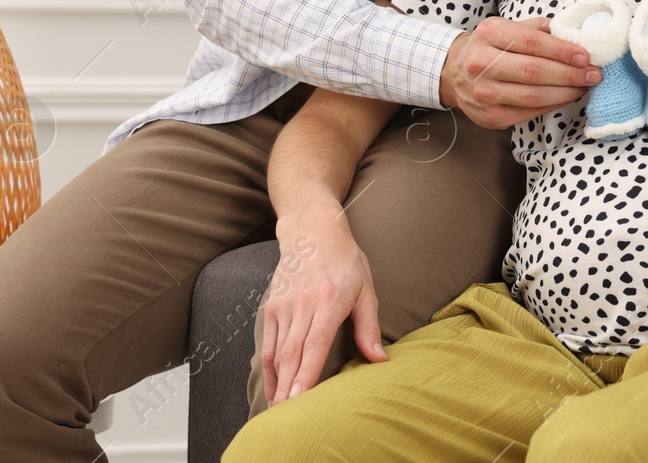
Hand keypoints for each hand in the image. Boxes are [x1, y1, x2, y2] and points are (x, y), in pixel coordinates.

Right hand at [261, 213, 386, 406]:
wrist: (312, 231)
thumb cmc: (345, 260)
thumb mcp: (366, 288)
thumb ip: (370, 326)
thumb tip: (380, 359)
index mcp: (329, 300)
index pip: (315, 343)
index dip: (307, 372)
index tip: (300, 397)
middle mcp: (302, 304)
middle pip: (292, 353)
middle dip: (289, 387)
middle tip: (288, 415)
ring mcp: (283, 306)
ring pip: (276, 351)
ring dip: (277, 382)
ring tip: (279, 409)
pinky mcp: (271, 307)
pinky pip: (267, 343)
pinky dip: (267, 368)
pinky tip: (272, 387)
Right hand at [440, 15, 601, 127]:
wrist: (453, 72)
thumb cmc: (488, 47)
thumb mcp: (506, 27)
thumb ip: (537, 29)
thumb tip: (574, 34)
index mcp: (489, 34)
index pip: (532, 43)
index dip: (562, 50)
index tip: (585, 56)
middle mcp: (481, 63)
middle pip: (534, 71)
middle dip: (570, 74)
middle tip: (594, 74)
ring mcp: (484, 92)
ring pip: (533, 95)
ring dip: (565, 92)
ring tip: (585, 86)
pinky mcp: (490, 116)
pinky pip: (528, 112)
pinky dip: (552, 104)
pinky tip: (566, 97)